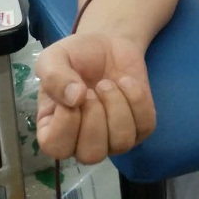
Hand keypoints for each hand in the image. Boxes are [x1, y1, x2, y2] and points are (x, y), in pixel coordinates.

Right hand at [36, 33, 154, 163]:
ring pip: (122, 143)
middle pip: (91, 155)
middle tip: (94, 89)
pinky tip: (125, 82)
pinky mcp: (140, 128)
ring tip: (108, 83)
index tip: (74, 93)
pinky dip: (137, 99)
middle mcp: (82, 143)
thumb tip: (75, 99)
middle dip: (95, 116)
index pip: (56, 148)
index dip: (66, 121)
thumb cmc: (76, 55)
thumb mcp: (54, 58)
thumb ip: (54, 77)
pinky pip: (145, 126)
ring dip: (117, 106)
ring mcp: (113, 139)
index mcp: (54, 131)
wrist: (108, 43)